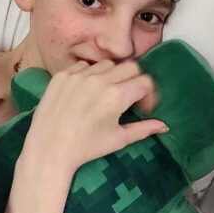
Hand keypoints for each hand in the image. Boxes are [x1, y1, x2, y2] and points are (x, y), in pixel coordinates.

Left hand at [24, 59, 166, 174]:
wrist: (49, 148)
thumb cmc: (86, 147)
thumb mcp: (118, 139)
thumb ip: (143, 129)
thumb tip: (164, 126)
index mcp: (117, 96)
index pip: (145, 82)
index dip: (148, 95)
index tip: (142, 107)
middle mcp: (100, 80)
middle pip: (130, 67)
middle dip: (134, 81)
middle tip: (127, 98)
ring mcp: (79, 75)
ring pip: (107, 65)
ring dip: (112, 76)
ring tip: (105, 95)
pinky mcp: (62, 74)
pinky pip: (84, 66)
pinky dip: (90, 75)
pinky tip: (85, 93)